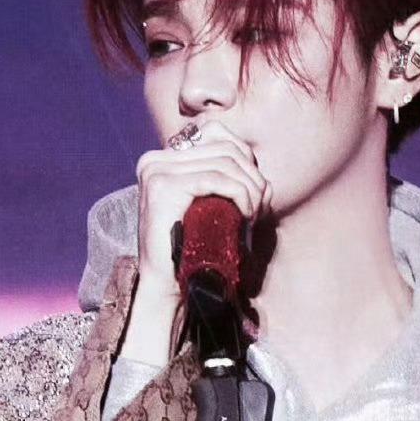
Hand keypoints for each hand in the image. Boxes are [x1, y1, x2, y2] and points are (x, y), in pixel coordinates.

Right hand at [135, 121, 271, 296]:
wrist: (166, 285)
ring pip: (224, 163)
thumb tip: (264, 180)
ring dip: (249, 188)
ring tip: (253, 214)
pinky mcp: (163, 186)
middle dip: (252, 177)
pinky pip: (216, 179)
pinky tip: (246, 215)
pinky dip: (239, 194)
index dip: (245, 159)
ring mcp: (156, 171)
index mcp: (162, 159)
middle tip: (260, 208)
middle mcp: (155, 160)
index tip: (255, 192)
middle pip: (224, 149)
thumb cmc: (192, 249)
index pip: (217, 135)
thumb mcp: (211, 208)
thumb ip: (231, 183)